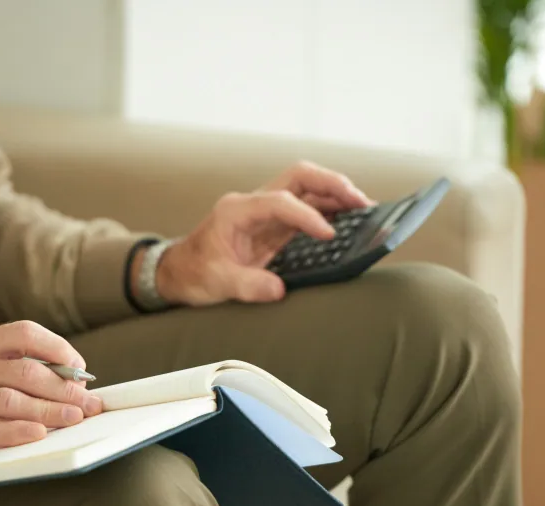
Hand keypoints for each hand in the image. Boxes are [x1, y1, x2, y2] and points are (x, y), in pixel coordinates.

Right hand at [0, 321, 102, 468]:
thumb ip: (7, 365)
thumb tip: (66, 377)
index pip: (24, 334)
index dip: (58, 348)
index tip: (80, 368)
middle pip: (24, 371)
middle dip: (63, 388)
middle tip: (88, 401)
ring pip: (11, 401)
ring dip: (49, 411)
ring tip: (74, 418)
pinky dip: (17, 432)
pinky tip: (38, 434)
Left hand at [151, 161, 373, 306]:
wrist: (178, 272)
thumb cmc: (193, 273)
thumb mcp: (216, 282)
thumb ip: (247, 285)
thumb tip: (278, 290)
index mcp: (236, 210)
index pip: (280, 201)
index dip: (306, 216)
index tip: (328, 235)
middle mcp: (253, 204)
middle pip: (299, 177)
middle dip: (331, 184)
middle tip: (361, 201)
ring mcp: (265, 213)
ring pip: (306, 189)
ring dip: (336, 195)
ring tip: (365, 209)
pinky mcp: (274, 227)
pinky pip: (307, 209)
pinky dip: (330, 211)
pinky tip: (350, 221)